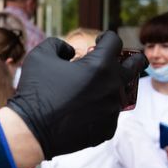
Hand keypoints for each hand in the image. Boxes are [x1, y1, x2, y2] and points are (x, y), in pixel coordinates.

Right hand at [7, 33, 146, 158]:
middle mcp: (113, 86)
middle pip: (136, 65)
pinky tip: (83, 111)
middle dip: (131, 58)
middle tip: (123, 59)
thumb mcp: (41, 55)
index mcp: (100, 65)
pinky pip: (110, 114)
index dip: (106, 37)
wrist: (31, 131)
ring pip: (121, 92)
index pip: (115, 41)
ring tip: (93, 89)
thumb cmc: (35, 90)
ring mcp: (112, 111)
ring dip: (110, 87)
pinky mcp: (108, 129)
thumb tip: (71, 52)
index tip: (100, 41)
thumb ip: (59, 44)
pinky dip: (100, 110)